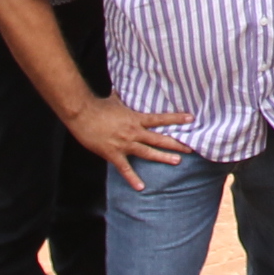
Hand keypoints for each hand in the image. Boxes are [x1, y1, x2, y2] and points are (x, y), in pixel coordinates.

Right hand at [68, 97, 194, 189]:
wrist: (82, 115)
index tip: (191, 119)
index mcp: (136, 119)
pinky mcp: (113, 154)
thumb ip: (125, 97)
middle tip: (191, 148)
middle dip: (176, 143)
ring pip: (148, 152)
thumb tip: (127, 86)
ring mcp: (124, 144)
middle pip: (159, 138)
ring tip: (177, 161)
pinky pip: (125, 168)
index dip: (176, 119)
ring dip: (163, 157)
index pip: (160, 119)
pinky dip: (133, 178)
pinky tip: (141, 187)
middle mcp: (134, 132)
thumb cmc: (98, 106)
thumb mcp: (116, 99)